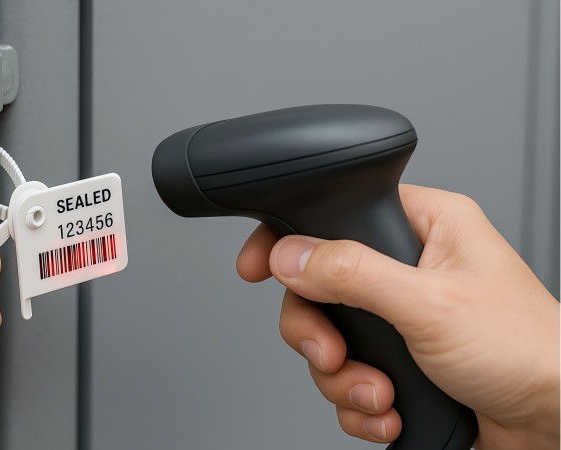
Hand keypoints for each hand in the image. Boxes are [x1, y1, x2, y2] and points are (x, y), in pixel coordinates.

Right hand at [236, 185, 559, 448]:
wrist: (557, 423)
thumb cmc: (530, 351)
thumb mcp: (431, 304)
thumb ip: (353, 274)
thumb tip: (291, 255)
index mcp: (424, 227)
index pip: (337, 214)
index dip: (290, 238)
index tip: (257, 267)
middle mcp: (408, 268)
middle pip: (319, 287)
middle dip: (318, 333)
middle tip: (331, 353)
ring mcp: (400, 319)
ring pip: (329, 339)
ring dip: (344, 379)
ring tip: (379, 394)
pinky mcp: (399, 362)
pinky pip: (347, 377)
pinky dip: (360, 404)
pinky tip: (391, 411)